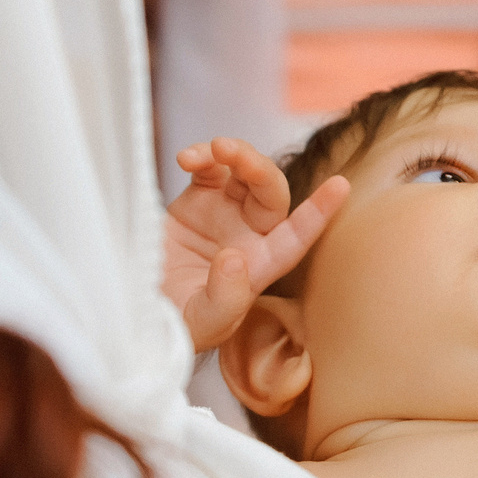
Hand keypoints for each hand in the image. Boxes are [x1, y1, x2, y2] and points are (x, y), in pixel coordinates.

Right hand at [163, 138, 350, 352]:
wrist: (136, 307)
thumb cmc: (175, 326)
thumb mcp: (202, 323)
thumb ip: (224, 297)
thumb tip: (235, 259)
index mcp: (259, 267)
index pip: (295, 238)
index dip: (317, 214)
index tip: (340, 186)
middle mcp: (248, 237)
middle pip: (270, 194)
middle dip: (258, 169)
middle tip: (229, 153)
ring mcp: (224, 215)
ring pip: (244, 173)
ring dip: (235, 154)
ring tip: (211, 151)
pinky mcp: (196, 201)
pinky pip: (210, 169)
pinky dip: (202, 156)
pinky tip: (186, 159)